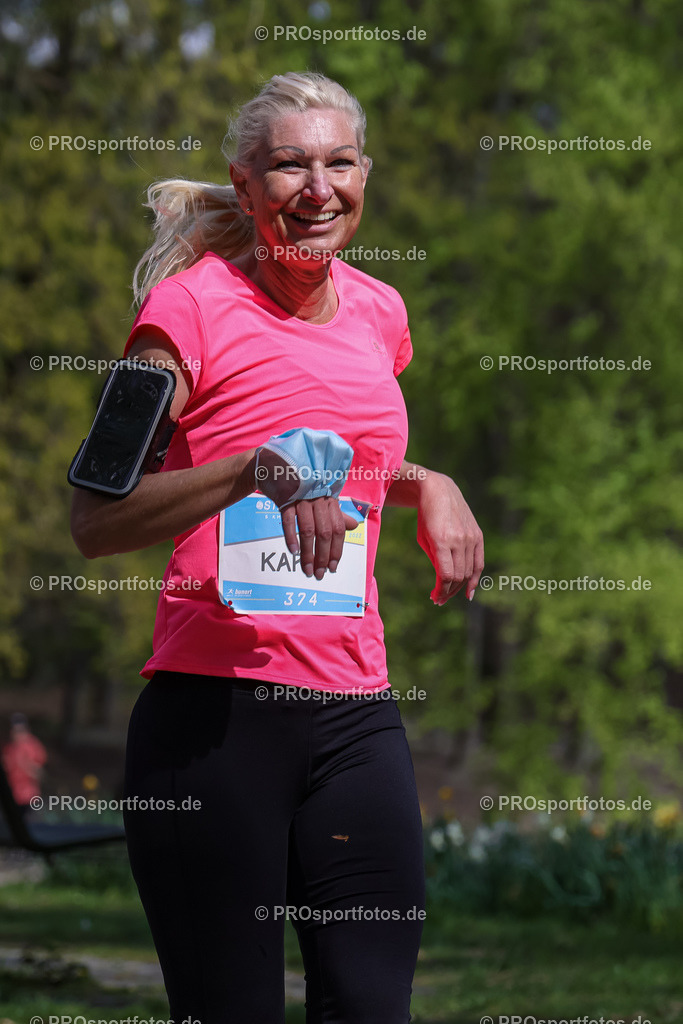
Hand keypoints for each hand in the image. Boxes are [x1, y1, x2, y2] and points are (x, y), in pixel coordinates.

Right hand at [255, 448, 356, 578]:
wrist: (276, 466)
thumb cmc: (303, 485)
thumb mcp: (322, 497)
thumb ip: (337, 513)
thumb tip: (354, 527)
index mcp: (330, 499)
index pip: (338, 529)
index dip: (337, 550)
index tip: (332, 567)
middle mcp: (318, 499)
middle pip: (325, 532)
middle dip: (323, 556)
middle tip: (319, 574)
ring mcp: (301, 498)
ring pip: (308, 530)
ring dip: (308, 553)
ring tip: (306, 570)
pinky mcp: (285, 497)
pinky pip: (289, 520)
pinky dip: (291, 537)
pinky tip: (294, 552)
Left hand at [416, 472, 483, 603]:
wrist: (440, 491)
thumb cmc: (426, 517)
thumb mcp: (423, 539)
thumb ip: (435, 560)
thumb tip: (443, 582)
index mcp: (442, 540)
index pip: (446, 575)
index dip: (441, 590)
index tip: (434, 597)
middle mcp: (459, 539)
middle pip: (458, 576)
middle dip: (448, 591)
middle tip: (439, 599)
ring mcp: (471, 537)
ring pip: (468, 571)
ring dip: (458, 587)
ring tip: (448, 594)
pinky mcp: (478, 535)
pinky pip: (479, 562)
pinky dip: (474, 579)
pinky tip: (468, 592)